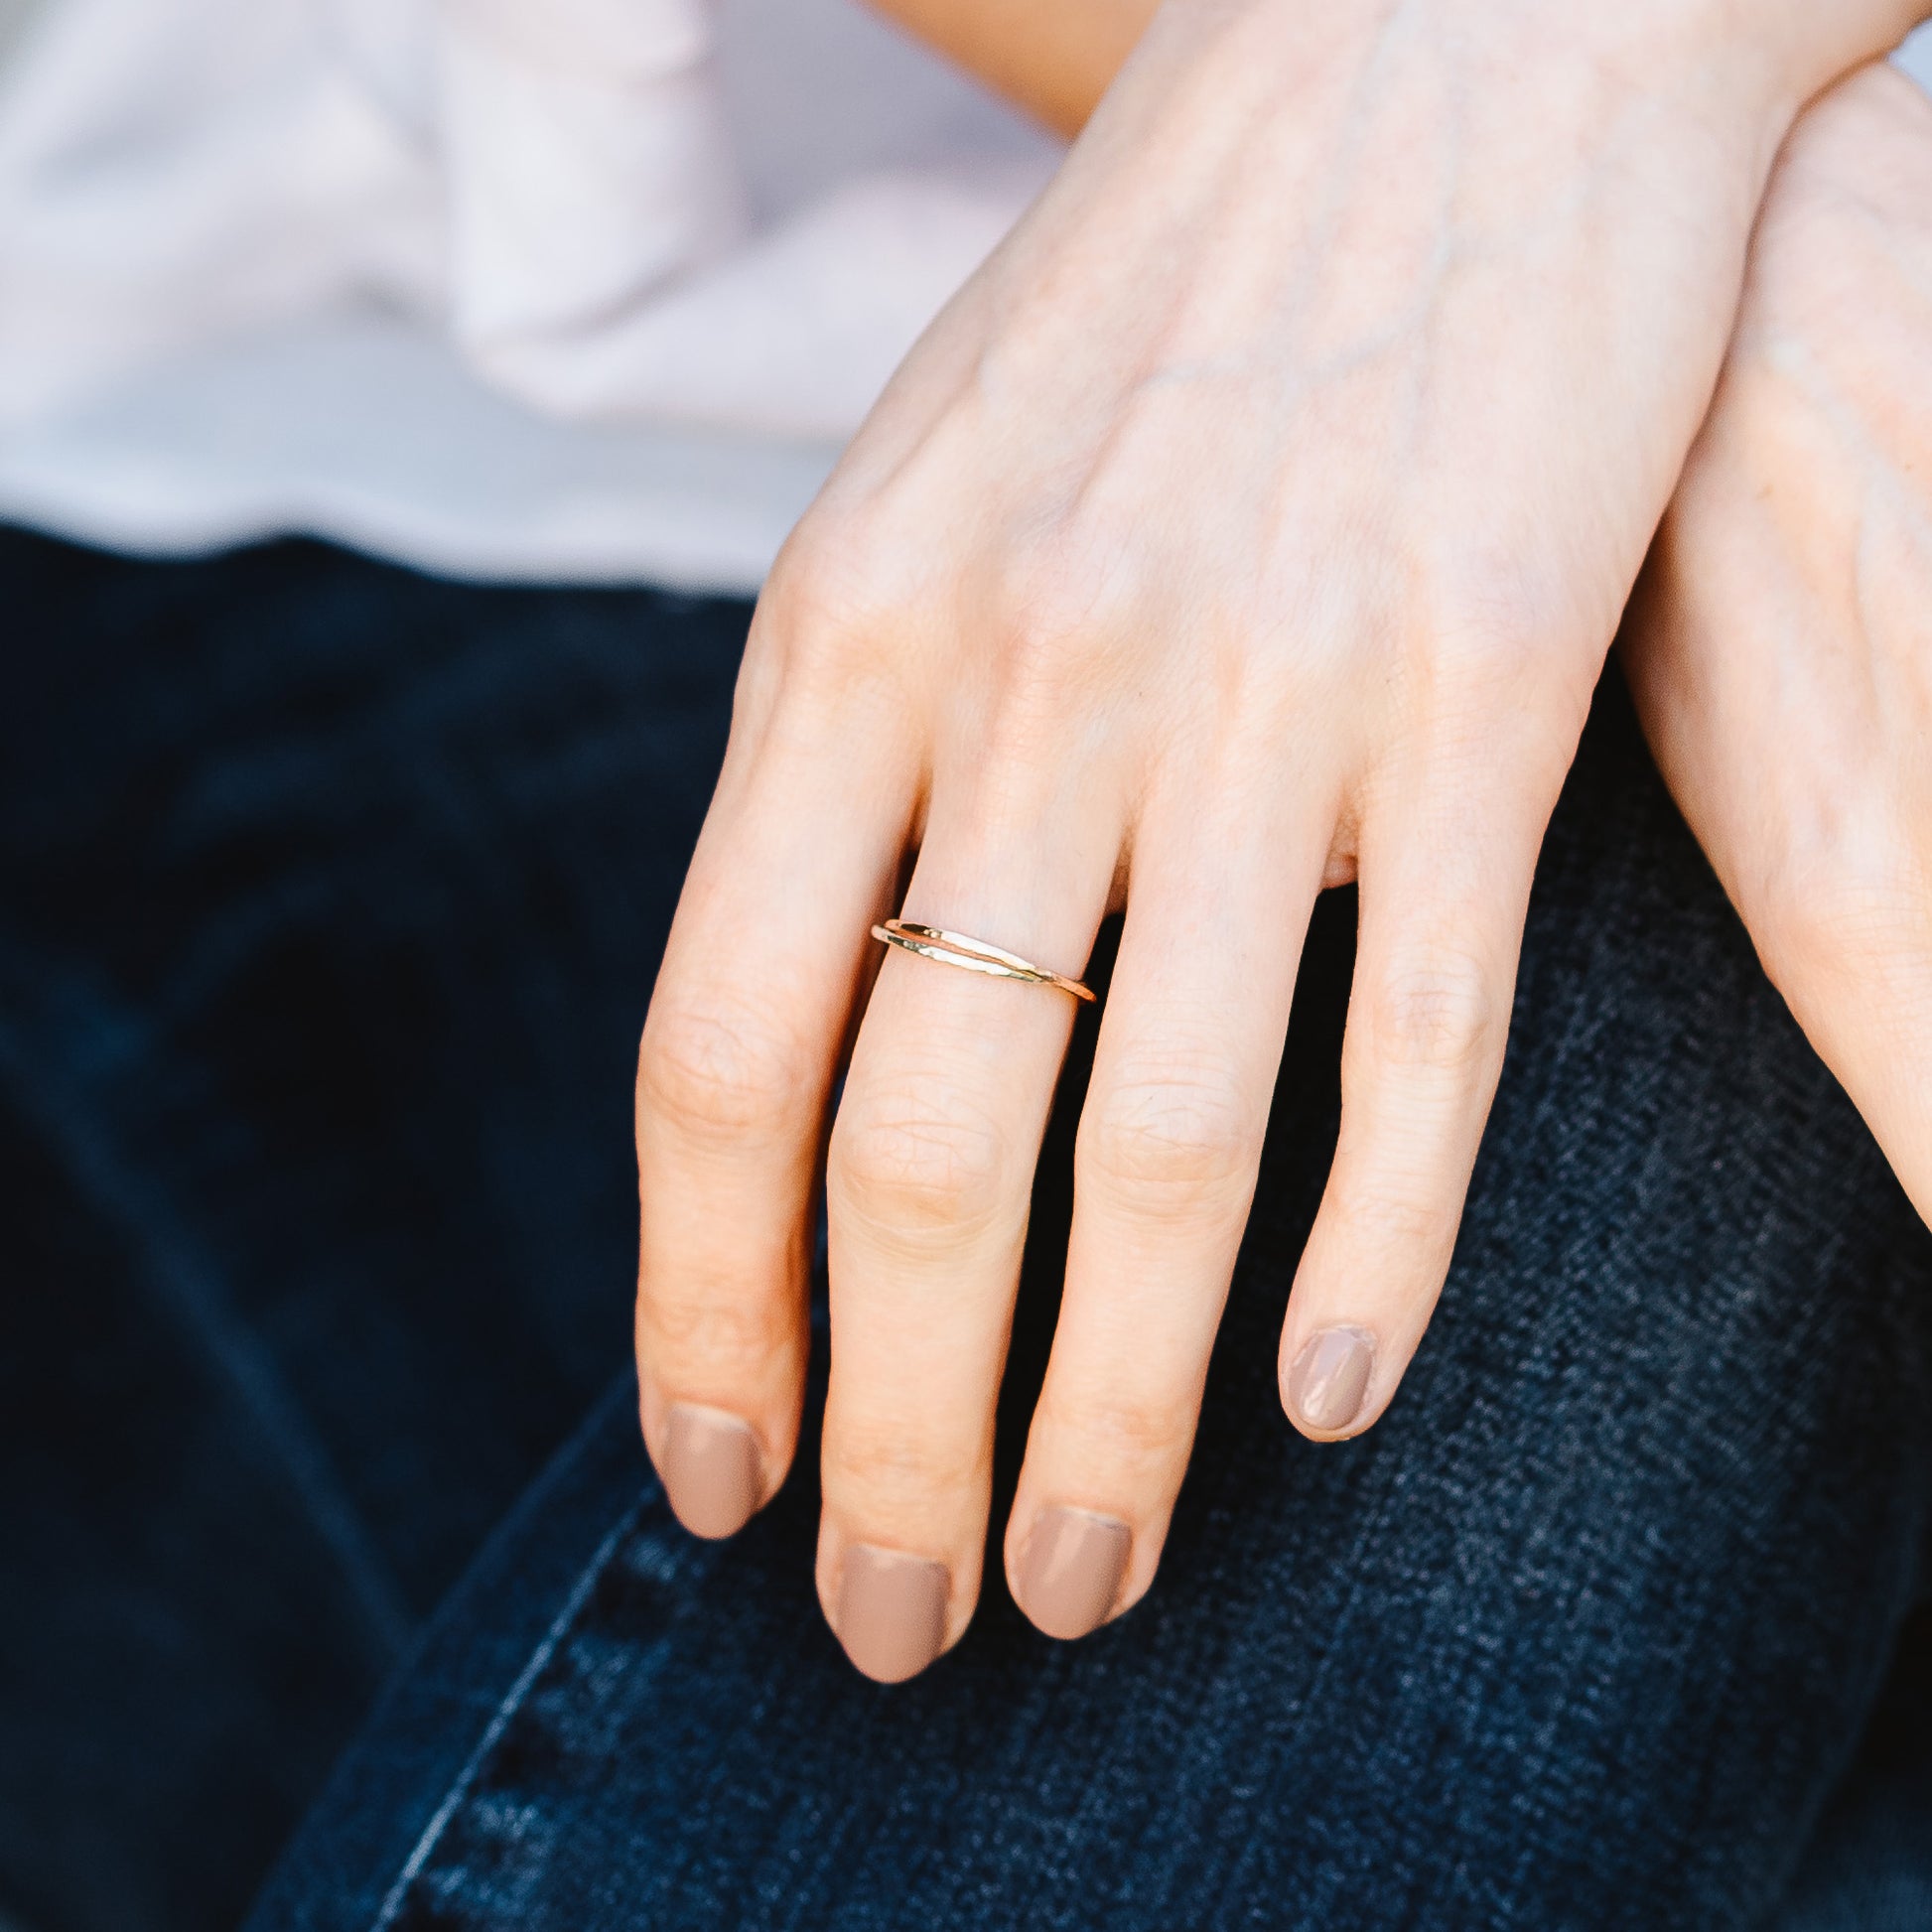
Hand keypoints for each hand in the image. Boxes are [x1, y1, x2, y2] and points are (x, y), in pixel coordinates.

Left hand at [634, 0, 1916, 1680]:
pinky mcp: (1475, 694)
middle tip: (903, 1628)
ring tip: (1090, 1581)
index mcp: (841, 645)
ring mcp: (1254, 696)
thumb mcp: (910, 508)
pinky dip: (1370, 1253)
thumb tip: (810, 1047)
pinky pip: (1415, 1040)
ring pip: (1154, 1156)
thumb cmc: (1150, 304)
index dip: (698, 1316)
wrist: (1432, 41)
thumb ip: (847, 773)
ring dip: (1109, 1414)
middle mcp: (1024, 690)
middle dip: (889, 1440)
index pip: (713, 1064)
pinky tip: (1319, 1406)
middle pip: (909, 1163)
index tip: (713, 1484)